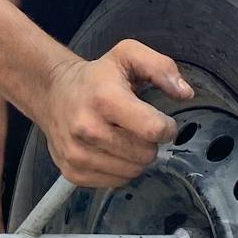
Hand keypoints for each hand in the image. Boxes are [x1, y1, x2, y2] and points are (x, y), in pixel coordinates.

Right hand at [42, 41, 191, 188]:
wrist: (52, 92)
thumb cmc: (96, 76)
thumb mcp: (128, 55)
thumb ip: (161, 67)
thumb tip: (185, 93)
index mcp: (105, 99)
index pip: (153, 130)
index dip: (166, 127)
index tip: (160, 120)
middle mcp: (88, 129)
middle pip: (145, 155)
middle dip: (149, 143)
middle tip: (137, 128)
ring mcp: (77, 154)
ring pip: (133, 172)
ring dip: (135, 157)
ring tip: (122, 137)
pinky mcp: (73, 172)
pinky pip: (116, 182)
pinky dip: (120, 169)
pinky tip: (109, 149)